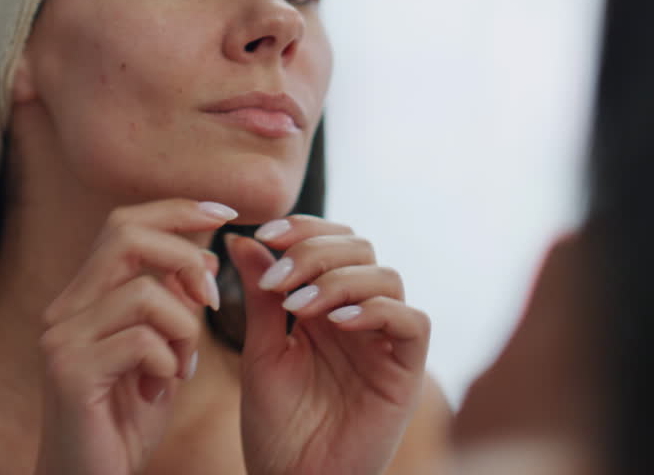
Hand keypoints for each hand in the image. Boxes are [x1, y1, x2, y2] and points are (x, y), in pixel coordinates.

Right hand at [33, 199, 232, 474]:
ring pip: (144, 291)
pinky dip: (168, 361)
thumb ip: (175, 306)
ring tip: (181, 367)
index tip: (226, 214)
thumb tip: (206, 254)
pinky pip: (141, 340)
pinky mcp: (70, 372)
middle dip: (184, 256)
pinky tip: (161, 390)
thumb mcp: (162, 353)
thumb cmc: (126, 421)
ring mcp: (61, 339)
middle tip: (212, 299)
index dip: (177, 210)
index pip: (124, 224)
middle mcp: (64, 309)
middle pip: (125, 234)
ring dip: (183, 328)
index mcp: (84, 298)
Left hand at [227, 216, 430, 474]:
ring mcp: (386, 343)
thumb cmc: (275, 425)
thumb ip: (259, 295)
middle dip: (316, 252)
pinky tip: (337, 322)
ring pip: (387, 277)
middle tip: (278, 280)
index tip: (263, 234)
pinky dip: (377, 310)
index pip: (331, 241)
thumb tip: (241, 238)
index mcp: (325, 306)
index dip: (303, 228)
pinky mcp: (406, 372)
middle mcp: (360, 317)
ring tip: (299, 307)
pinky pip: (412, 322)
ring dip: (340, 280)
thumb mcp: (260, 351)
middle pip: (360, 249)